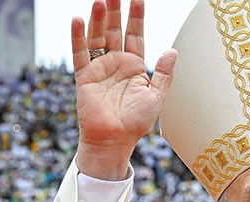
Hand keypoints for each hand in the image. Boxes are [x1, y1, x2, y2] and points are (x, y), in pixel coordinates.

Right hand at [71, 0, 175, 179]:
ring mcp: (99, 68)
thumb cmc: (137, 122)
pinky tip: (77, 19)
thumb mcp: (157, 96)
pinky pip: (79, 53)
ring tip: (101, 1)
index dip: (137, 18)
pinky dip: (78, 36)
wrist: (115, 140)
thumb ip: (164, 74)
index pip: (136, 35)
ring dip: (98, 19)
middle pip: (116, 31)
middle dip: (117, 12)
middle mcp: (116, 63)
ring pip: (97, 37)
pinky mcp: (84, 76)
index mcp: (135, 66)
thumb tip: (172, 51)